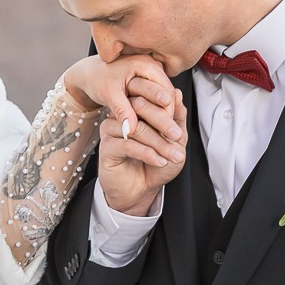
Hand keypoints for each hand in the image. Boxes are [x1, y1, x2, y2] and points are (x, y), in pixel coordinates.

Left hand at [61, 54, 174, 132]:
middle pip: (168, 93)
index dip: (166, 112)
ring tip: (171, 136)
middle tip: (175, 137)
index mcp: (143, 64)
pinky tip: (161, 129)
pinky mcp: (150, 79)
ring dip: (167, 115)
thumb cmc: (98, 80)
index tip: (167, 131)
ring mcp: (152, 71)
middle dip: (170, 115)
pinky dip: (160, 111)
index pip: (163, 90)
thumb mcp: (109, 95)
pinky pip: (159, 96)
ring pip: (166, 96)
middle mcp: (151, 65)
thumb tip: (131, 130)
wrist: (91, 73)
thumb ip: (121, 110)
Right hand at [93, 76, 186, 215]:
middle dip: (163, 122)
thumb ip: (177, 118)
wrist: (141, 191)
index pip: (150, 96)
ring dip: (158, 142)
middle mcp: (123, 115)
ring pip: (135, 127)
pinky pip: (127, 144)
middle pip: (140, 106)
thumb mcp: (175, 141)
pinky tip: (159, 161)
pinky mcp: (106, 146)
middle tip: (178, 137)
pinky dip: (147, 153)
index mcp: (137, 108)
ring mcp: (112, 129)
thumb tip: (178, 94)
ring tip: (173, 155)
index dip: (167, 108)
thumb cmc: (156, 164)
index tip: (179, 125)